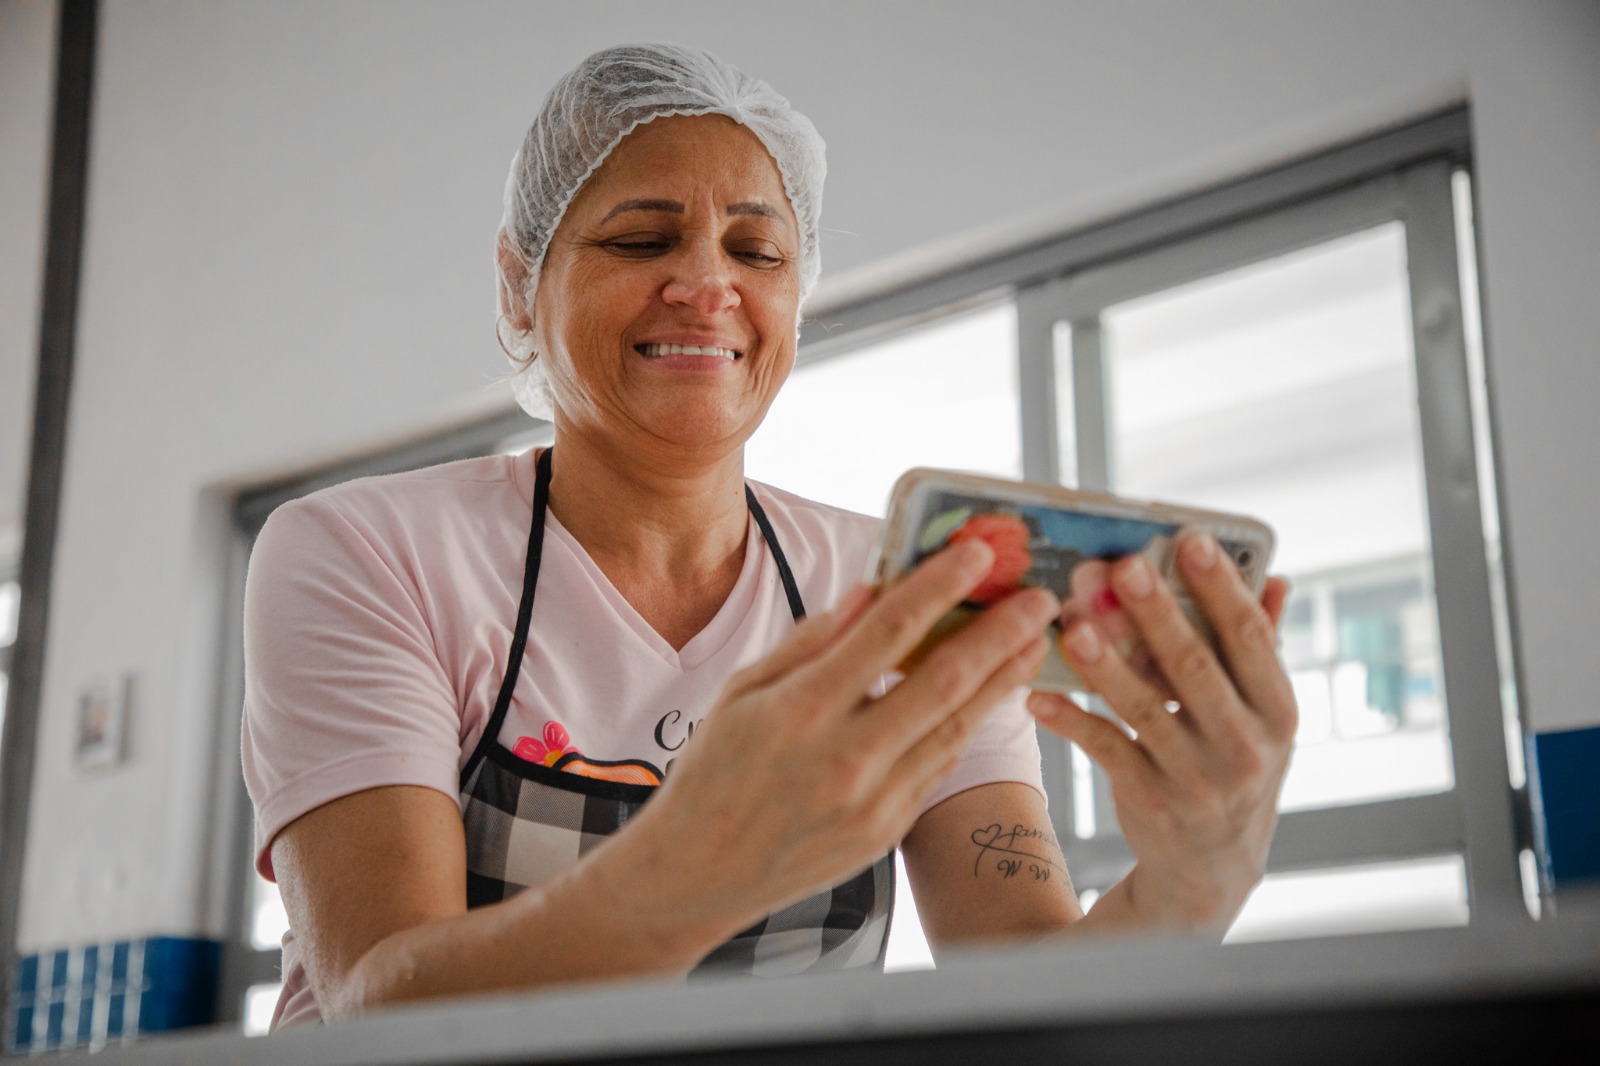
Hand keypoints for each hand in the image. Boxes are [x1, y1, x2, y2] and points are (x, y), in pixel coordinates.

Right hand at [627, 539, 1059, 935]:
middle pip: (942, 682)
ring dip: (1002, 680)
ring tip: (1034, 641)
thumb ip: (809, 643)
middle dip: (999, 633)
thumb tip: (869, 592)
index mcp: (799, 713)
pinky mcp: (887, 831)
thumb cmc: (713, 773)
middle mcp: (843, 759)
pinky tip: (990, 694)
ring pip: (955, 728)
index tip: (977, 553)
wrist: (701, 875)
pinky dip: (967, 724)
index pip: (886, 633)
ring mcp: (872, 802)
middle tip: (1040, 598)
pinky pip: (937, 765)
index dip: (938, 587)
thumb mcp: (741, 693)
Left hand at [1028, 530, 1295, 931]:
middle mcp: (1244, 745)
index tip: (1189, 540)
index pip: (1251, 638)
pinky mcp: (1149, 800)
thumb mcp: (1262, 716)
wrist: (1211, 866)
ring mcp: (1197, 777)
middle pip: (1195, 668)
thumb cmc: (1233, 764)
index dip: (1221, 587)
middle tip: (1124, 567)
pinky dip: (1071, 721)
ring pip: (1145, 710)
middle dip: (1158, 615)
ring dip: (1107, 666)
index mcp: (1278, 711)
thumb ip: (1263, 648)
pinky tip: (1039, 695)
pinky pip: (1105, 750)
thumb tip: (1277, 580)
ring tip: (1075, 626)